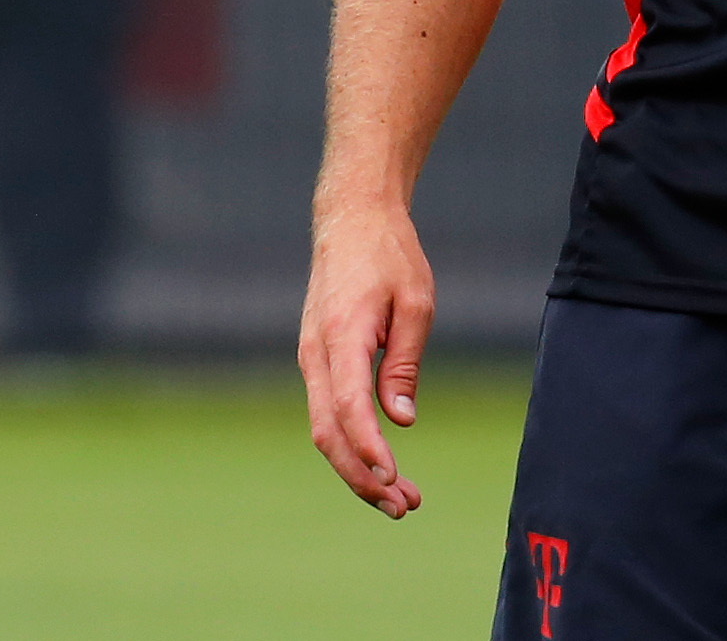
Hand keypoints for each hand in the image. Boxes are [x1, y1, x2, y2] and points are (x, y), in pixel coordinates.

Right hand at [298, 202, 436, 517]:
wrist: (352, 220)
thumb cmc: (390, 256)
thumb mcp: (415, 303)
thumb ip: (403, 364)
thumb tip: (400, 422)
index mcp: (341, 335)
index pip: (349, 405)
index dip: (368, 446)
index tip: (393, 475)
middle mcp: (315, 353)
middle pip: (328, 431)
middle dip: (363, 476)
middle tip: (405, 506)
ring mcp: (311, 359)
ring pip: (325, 429)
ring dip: (358, 468)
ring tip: (401, 498)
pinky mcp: (317, 361)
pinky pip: (328, 412)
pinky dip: (351, 443)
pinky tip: (380, 464)